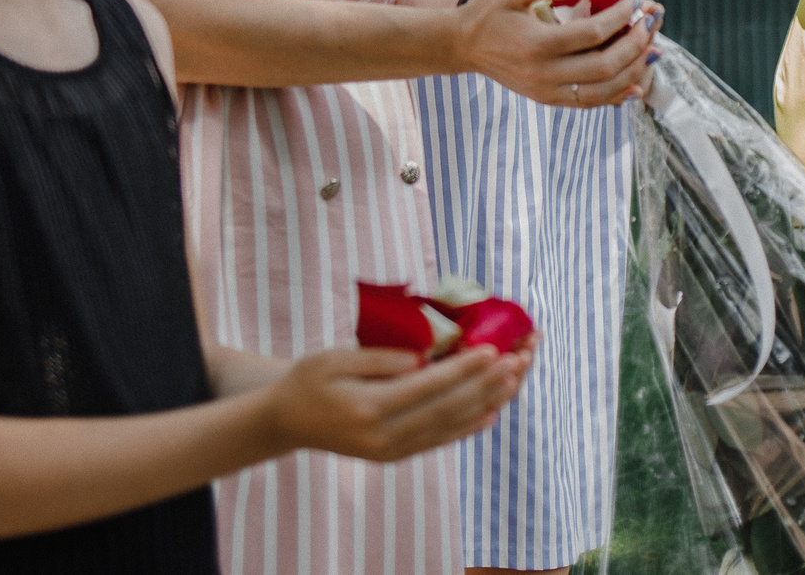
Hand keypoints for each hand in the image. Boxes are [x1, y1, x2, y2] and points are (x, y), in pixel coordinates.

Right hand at [267, 344, 528, 463]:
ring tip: (515, 379)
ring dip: (486, 402)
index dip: (463, 369)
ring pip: (449, 427)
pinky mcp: (395, 456)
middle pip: (447, 410)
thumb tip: (423, 358)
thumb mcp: (334, 359)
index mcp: (369, 409)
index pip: (428, 388)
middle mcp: (384, 437)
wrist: (286, 423)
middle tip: (518, 359)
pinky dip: (467, 426)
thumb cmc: (308, 380)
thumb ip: (379, 360)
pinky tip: (491, 411)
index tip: (492, 348)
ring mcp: (391, 451)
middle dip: (487, 384)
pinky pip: (438, 441)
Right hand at [456, 0, 657, 107]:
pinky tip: (637, 82)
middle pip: (604, 66)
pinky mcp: (548, 100)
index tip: (635, 0)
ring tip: (654, 50)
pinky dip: (617, 95)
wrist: (461, 46)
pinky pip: (590, 103)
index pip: (592, 33)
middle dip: (635, 44)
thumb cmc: (488, 12)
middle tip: (652, 22)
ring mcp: (546, 92)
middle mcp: (543, 74)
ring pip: (602, 91)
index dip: (620, 17)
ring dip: (634, 71)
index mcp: (535, 44)